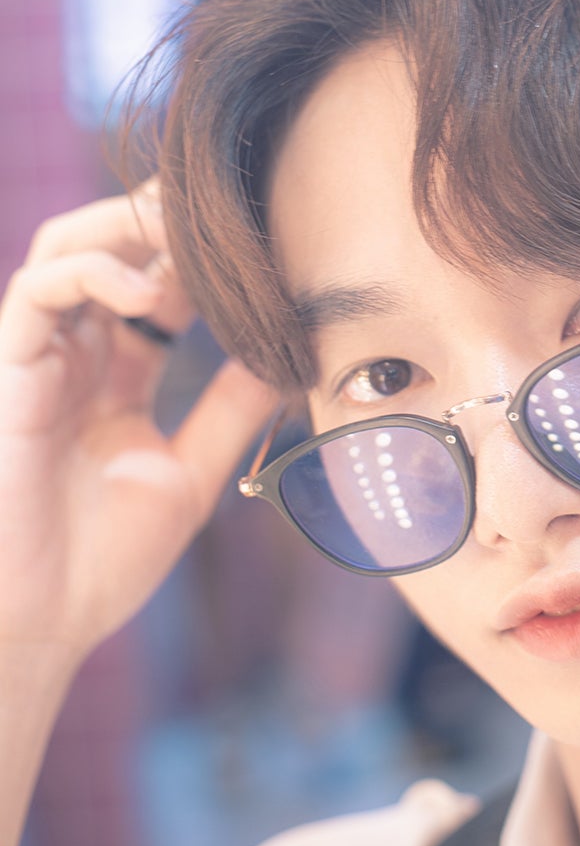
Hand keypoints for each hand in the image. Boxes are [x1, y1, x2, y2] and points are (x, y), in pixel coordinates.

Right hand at [0, 185, 275, 668]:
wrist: (46, 624)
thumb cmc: (104, 560)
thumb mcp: (190, 473)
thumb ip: (230, 411)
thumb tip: (285, 356)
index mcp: (113, 373)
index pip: (151, 281)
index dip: (196, 258)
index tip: (254, 258)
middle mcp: (74, 354)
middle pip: (108, 245)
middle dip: (162, 221)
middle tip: (223, 223)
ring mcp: (39, 359)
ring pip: (66, 246)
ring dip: (128, 227)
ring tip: (187, 247)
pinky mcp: (10, 372)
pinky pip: (37, 291)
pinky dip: (92, 271)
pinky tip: (150, 292)